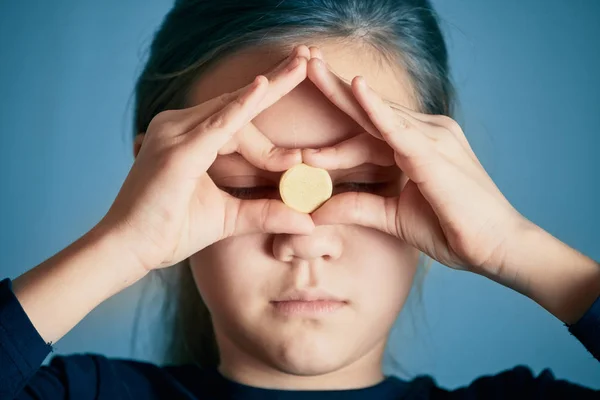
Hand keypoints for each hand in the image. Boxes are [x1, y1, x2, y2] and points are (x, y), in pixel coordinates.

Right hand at [98, 46, 314, 271]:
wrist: (129, 250)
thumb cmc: (171, 231)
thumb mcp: (230, 217)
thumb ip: (267, 213)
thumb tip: (308, 222)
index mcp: (189, 136)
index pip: (238, 119)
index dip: (270, 122)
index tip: (298, 152)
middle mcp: (179, 126)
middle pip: (238, 102)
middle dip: (277, 82)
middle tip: (307, 56)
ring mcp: (175, 134)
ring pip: (235, 111)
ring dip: (272, 91)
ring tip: (303, 65)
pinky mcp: (177, 150)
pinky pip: (217, 124)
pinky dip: (241, 106)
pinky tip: (263, 86)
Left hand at [303, 51, 527, 272]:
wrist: (496, 247)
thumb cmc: (451, 229)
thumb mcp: (392, 216)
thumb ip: (356, 207)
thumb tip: (315, 211)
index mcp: (415, 146)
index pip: (366, 134)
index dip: (336, 136)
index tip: (304, 149)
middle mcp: (424, 132)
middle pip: (368, 111)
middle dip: (333, 89)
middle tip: (303, 63)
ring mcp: (432, 136)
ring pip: (375, 115)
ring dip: (341, 92)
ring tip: (310, 67)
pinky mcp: (434, 150)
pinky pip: (398, 126)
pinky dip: (375, 107)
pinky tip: (354, 87)